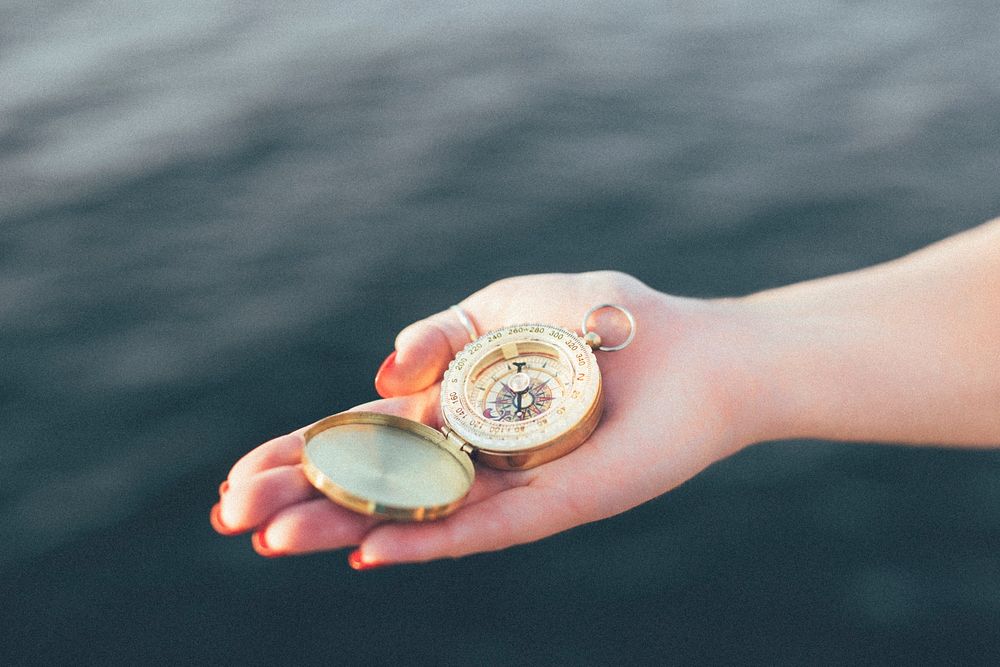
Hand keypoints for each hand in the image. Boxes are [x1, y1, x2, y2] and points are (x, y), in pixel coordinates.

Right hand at [211, 272, 759, 565]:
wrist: (688, 346)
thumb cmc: (599, 316)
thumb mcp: (500, 303)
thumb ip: (437, 332)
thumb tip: (382, 371)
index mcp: (450, 403)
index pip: (357, 435)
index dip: (295, 453)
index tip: (234, 477)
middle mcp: (467, 452)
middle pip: (368, 480)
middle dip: (297, 496)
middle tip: (229, 518)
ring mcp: (505, 484)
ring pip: (410, 512)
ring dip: (339, 526)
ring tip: (273, 540)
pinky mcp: (550, 504)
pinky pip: (479, 529)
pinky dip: (422, 541)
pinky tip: (366, 552)